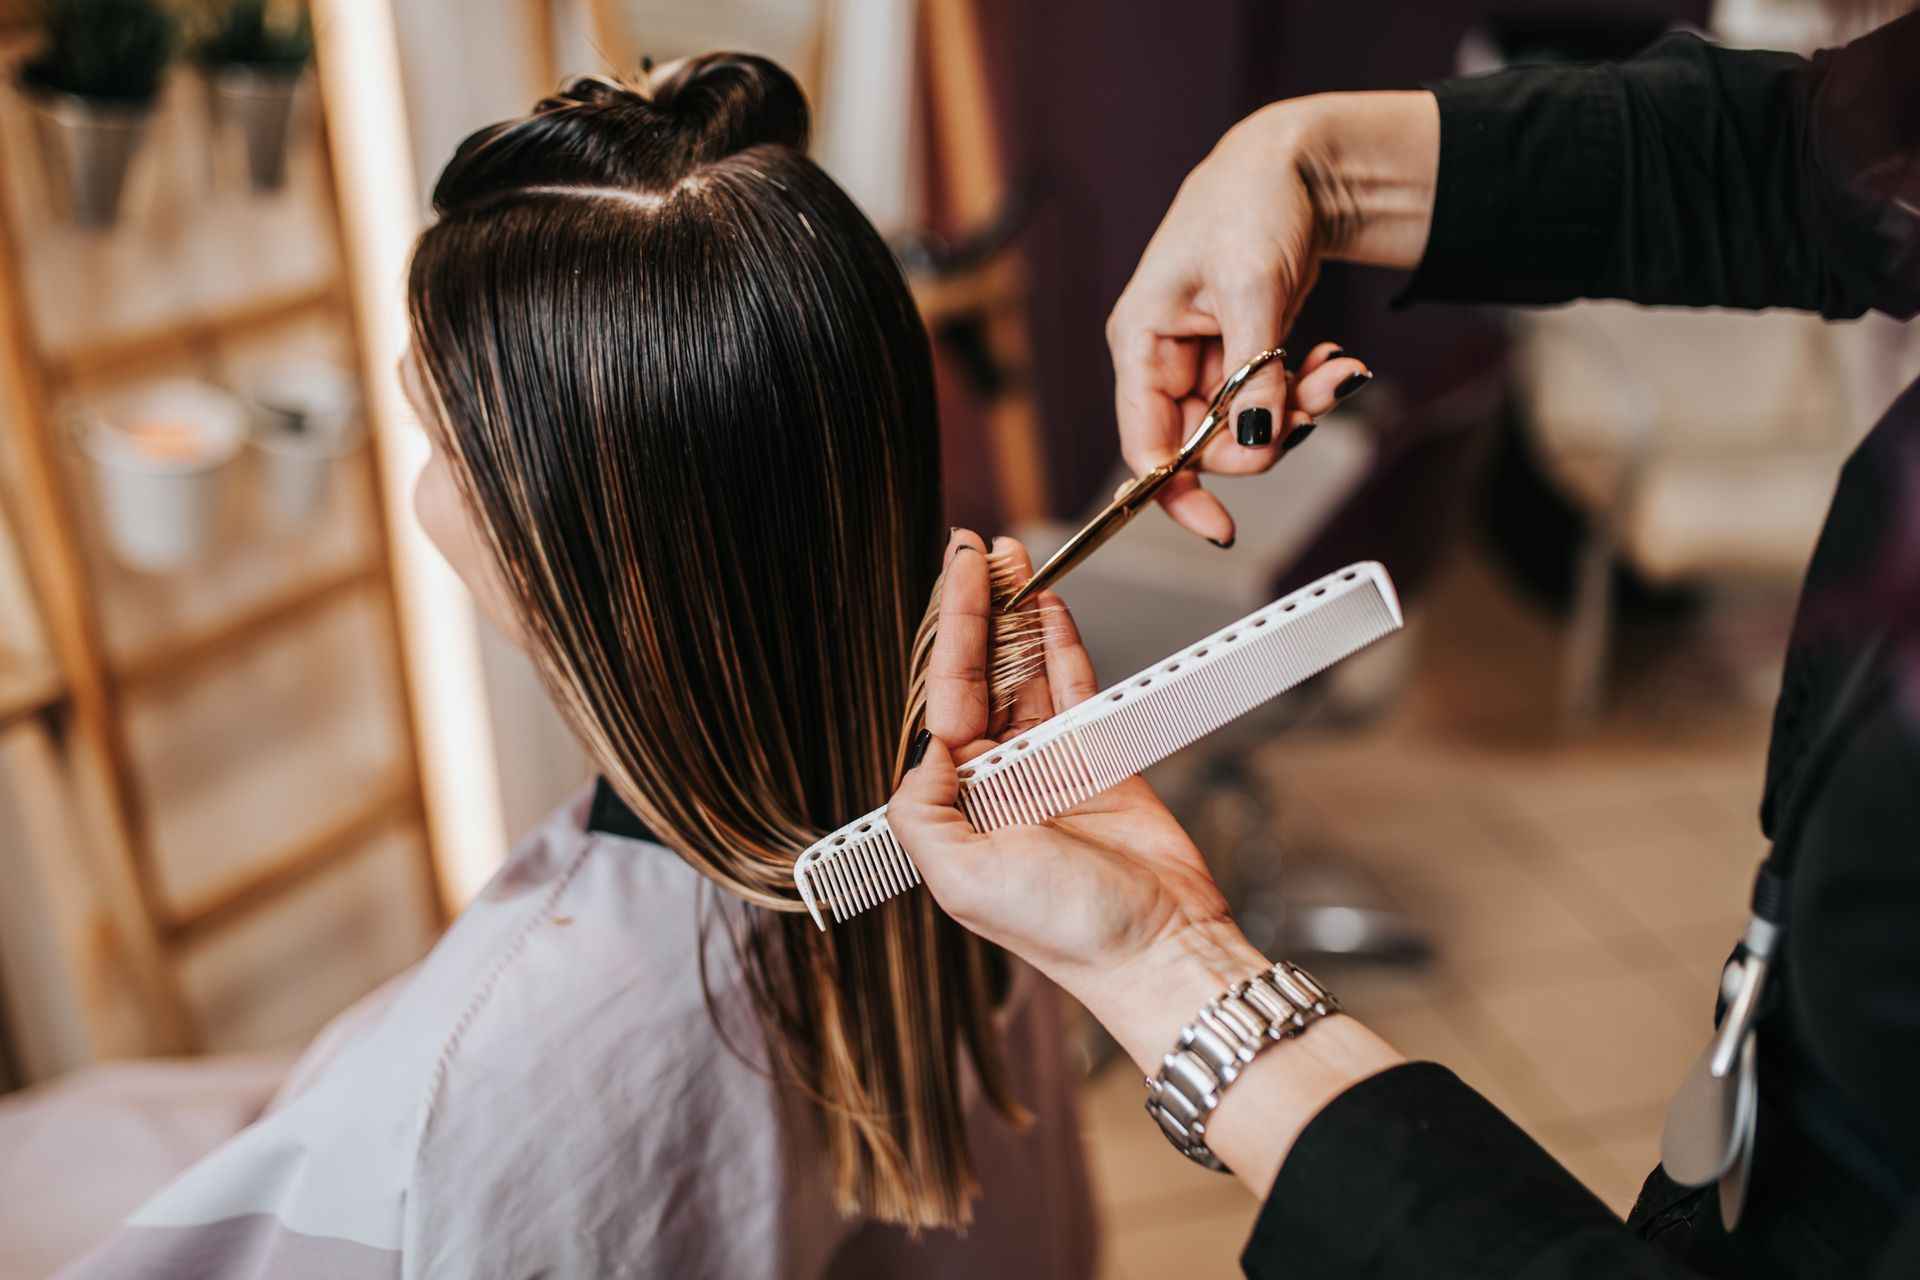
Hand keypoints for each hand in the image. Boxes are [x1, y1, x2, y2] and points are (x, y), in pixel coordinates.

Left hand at [892, 531, 1403, 1193]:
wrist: (1159, 950)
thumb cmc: (1066, 930)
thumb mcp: (962, 880)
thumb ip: (922, 810)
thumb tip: (923, 748)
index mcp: (955, 806)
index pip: (943, 699)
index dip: (950, 633)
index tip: (955, 577)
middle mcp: (996, 782)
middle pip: (981, 676)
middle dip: (980, 611)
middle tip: (979, 549)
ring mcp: (1048, 768)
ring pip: (1026, 674)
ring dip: (1020, 618)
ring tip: (1015, 560)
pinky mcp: (1100, 762)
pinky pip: (1076, 690)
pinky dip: (1064, 646)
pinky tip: (1051, 608)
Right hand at [1107, 92, 1437, 545]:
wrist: (1297, 161)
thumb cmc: (1253, 202)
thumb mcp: (1253, 288)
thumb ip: (1252, 374)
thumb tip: (1252, 442)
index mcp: (1141, 341)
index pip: (1144, 445)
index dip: (1175, 493)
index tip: (1220, 526)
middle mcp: (1165, 357)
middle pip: (1204, 443)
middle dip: (1266, 433)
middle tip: (1318, 402)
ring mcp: (1204, 358)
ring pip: (1245, 425)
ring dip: (1298, 409)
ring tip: (1338, 371)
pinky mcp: (1241, 353)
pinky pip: (1269, 400)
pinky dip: (1305, 389)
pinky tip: (1334, 361)